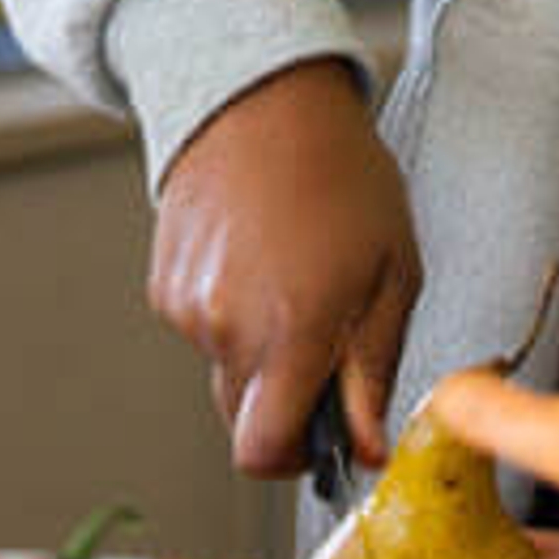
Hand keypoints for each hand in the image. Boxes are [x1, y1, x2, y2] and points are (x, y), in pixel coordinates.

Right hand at [147, 57, 420, 480]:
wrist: (262, 97)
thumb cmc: (340, 173)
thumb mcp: (394, 272)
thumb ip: (373, 369)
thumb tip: (365, 446)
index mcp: (290, 330)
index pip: (263, 451)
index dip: (294, 461)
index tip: (324, 438)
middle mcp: (227, 327)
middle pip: (243, 418)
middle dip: (284, 401)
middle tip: (323, 341)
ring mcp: (187, 306)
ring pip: (225, 369)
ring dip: (258, 348)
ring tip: (292, 276)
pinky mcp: (164, 283)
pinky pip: (202, 328)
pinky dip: (230, 312)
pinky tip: (258, 258)